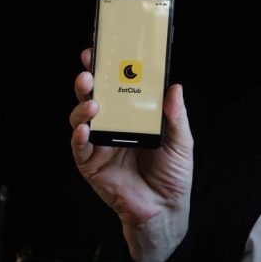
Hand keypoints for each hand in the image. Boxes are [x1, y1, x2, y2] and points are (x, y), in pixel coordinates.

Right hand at [70, 49, 193, 261]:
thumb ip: (176, 116)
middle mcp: (114, 126)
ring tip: (93, 102)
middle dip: (89, 80)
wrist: (165, 210)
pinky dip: (79, 137)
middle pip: (94, 97)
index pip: (117, 87)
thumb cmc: (173, 176)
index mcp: (133, 117)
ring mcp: (100, 145)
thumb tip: (174, 86)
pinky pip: (79, 148)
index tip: (104, 50)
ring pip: (82, 118)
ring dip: (83, 106)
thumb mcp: (181, 142)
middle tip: (90, 70)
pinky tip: (85, 130)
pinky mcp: (91, 165)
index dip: (108, 69)